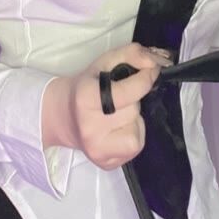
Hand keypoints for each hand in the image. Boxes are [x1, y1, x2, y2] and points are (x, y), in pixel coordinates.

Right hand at [43, 43, 172, 170]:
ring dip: (134, 121)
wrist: (62, 116)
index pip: (131, 91)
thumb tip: (155, 62)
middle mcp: (90, 128)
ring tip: (118, 116)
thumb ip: (132, 54)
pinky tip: (119, 130)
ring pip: (138, 132)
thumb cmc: (86, 87)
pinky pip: (134, 147)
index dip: (145, 79)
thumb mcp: (104, 63)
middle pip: (134, 111)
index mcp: (87, 99)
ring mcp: (98, 150)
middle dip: (132, 102)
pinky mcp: (106, 164)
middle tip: (119, 99)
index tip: (149, 72)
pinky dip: (132, 135)